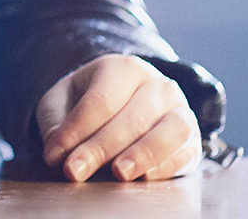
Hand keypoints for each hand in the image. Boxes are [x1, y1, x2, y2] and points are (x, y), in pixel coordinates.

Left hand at [35, 53, 199, 181]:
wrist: (126, 100)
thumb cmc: (90, 101)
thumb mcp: (63, 101)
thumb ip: (56, 122)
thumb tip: (56, 151)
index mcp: (122, 68)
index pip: (100, 100)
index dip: (77, 131)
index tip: (56, 157)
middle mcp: (157, 85)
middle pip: (133, 117)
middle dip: (101, 148)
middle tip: (76, 171)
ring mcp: (180, 109)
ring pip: (171, 130)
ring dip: (144, 154)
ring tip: (119, 173)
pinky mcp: (192, 137)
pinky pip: (187, 150)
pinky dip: (167, 166)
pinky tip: (143, 178)